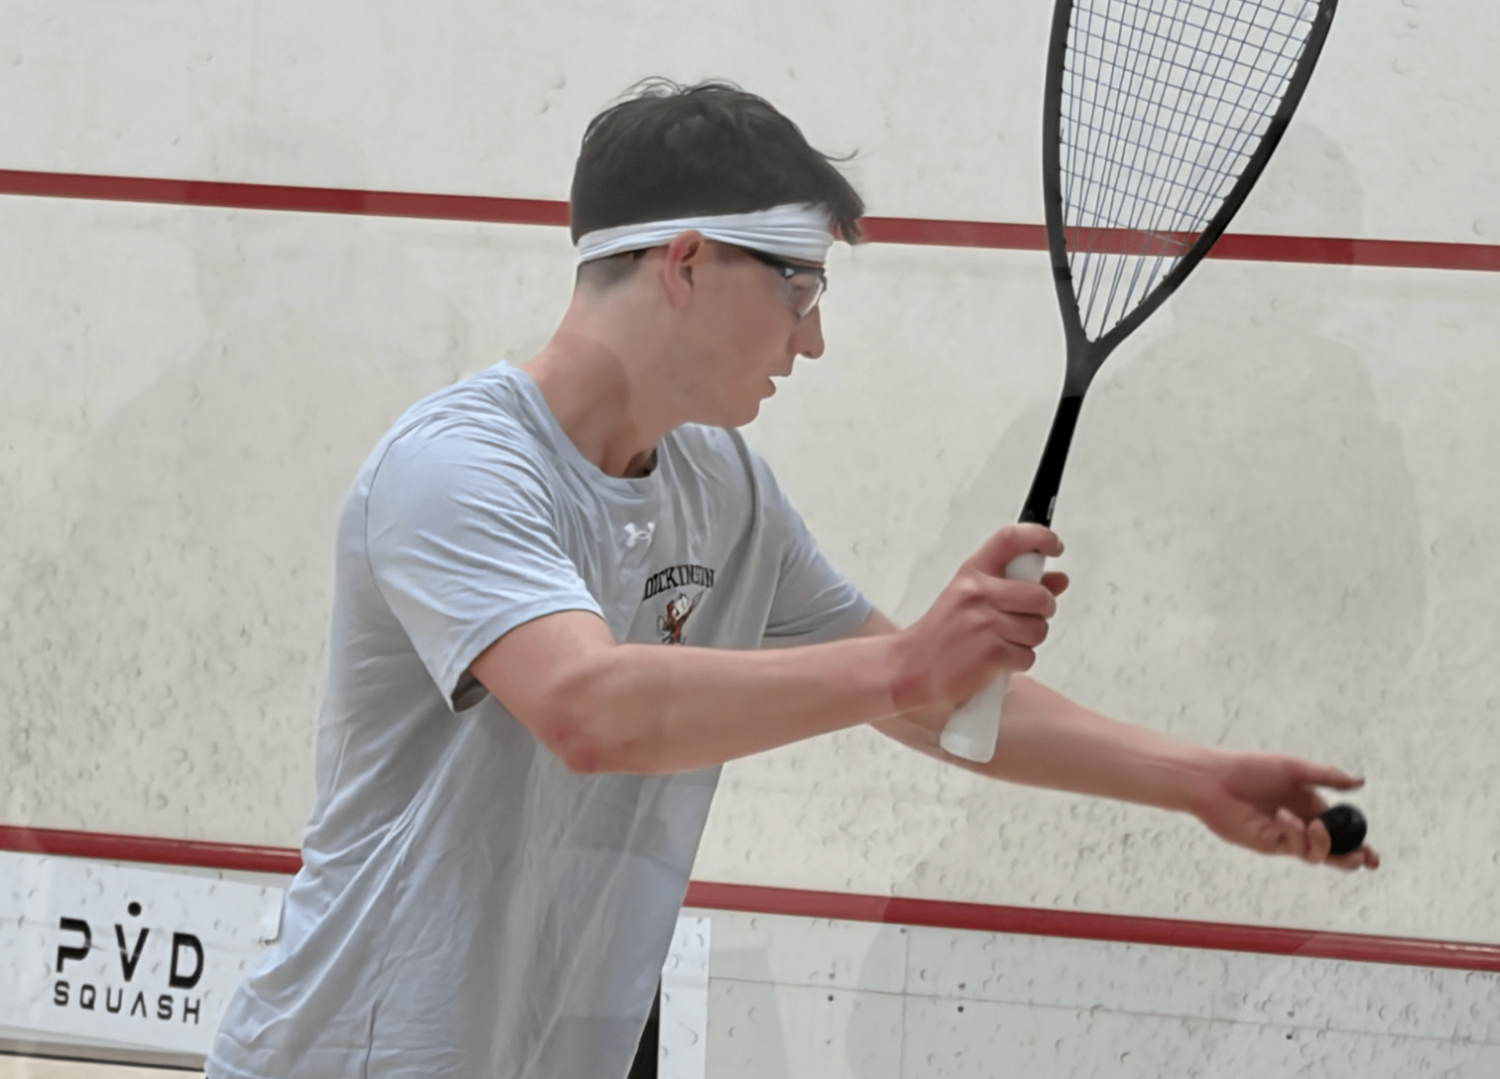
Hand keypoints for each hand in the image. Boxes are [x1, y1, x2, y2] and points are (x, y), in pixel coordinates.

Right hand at [890, 524, 1067, 712]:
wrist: (910, 668)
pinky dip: (1017, 663)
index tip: (1055, 546)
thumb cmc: (943, 635)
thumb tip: (1059, 580)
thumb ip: (1017, 587)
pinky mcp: (989, 653)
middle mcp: (978, 593)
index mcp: (973, 573)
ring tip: (1004, 642)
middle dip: (1044, 612)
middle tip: (1028, 618)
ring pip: (1038, 630)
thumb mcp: (973, 600)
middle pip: (1039, 596)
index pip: (1010, 539)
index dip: (1040, 537)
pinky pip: (1028, 656)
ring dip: (1028, 642)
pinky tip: (996, 661)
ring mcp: (983, 622)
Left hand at [1191, 753, 1379, 870]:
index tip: (1373, 853)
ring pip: (1317, 854)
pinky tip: (1284, 818)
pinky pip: (1294, 847)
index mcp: (1310, 804)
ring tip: (1316, 828)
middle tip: (1362, 858)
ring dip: (1323, 843)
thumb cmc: (1250, 769)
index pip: (1340, 828)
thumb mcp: (1294, 769)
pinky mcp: (1270, 844)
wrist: (1215, 779)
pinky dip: (1297, 835)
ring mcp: (1286, 836)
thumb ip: (1327, 778)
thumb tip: (1361, 782)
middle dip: (1351, 857)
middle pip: (1334, 849)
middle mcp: (1301, 823)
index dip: (1358, 842)